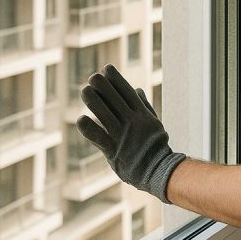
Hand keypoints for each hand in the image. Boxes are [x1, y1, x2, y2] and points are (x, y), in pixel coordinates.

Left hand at [77, 65, 185, 202]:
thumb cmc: (155, 147)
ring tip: (85, 90)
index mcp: (142, 114)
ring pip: (105, 113)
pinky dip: (89, 128)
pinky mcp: (113, 151)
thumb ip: (144, 107)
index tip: (106, 68)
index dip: (116, 78)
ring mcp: (123, 136)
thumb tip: (137, 90)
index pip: (127, 91)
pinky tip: (81, 119)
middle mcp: (133, 122)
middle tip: (93, 77)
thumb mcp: (154, 124)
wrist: (159, 171)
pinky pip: (99, 137)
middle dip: (103, 85)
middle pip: (115, 99)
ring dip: (94, 100)